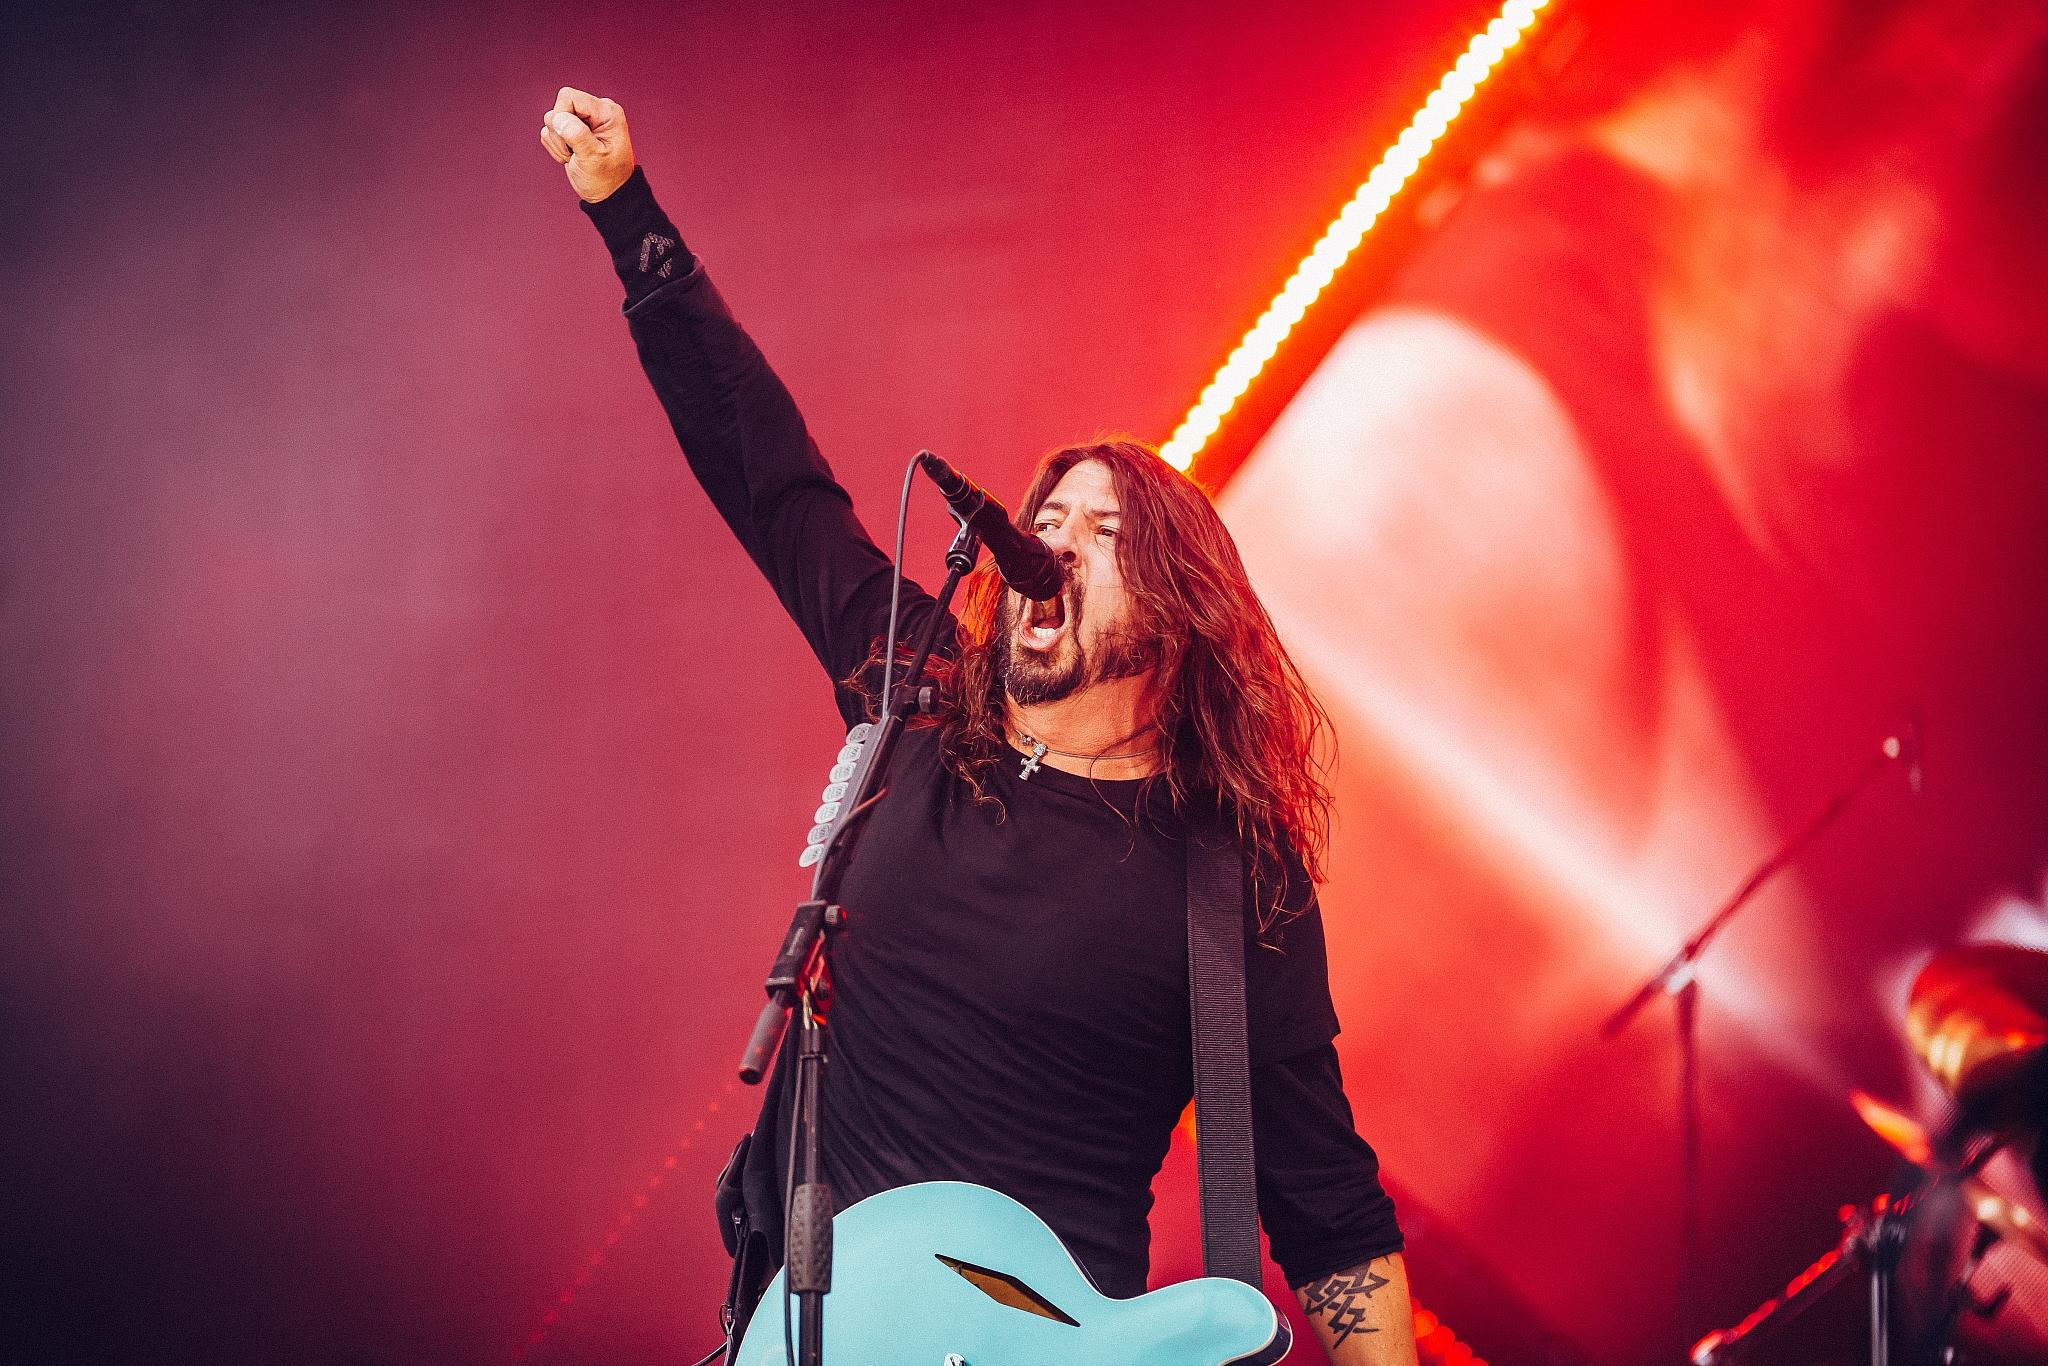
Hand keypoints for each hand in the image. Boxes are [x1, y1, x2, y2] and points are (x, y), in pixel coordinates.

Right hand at [540, 86, 634, 202]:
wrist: (608, 194)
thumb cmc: (607, 178)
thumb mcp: (594, 158)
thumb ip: (577, 135)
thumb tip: (557, 118)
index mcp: (606, 112)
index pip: (569, 97)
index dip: (561, 115)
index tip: (569, 138)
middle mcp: (594, 111)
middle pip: (558, 108)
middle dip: (560, 133)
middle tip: (576, 152)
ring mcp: (581, 120)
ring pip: (550, 120)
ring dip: (558, 143)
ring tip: (575, 156)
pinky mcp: (569, 130)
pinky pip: (548, 131)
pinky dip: (555, 148)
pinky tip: (571, 157)